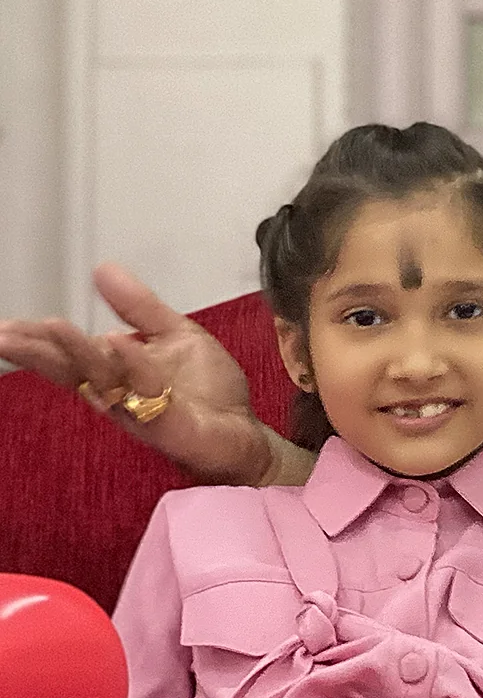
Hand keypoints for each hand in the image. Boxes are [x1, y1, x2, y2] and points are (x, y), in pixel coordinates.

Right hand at [0, 263, 273, 485]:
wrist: (243, 429)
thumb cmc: (206, 389)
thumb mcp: (174, 333)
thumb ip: (138, 306)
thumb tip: (102, 268)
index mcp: (116, 370)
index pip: (68, 354)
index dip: (36, 341)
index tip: (3, 327)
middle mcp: (119, 392)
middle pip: (74, 368)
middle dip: (38, 351)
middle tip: (3, 335)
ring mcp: (142, 410)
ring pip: (105, 380)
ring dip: (79, 352)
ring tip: (53, 326)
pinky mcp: (170, 426)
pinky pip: (147, 397)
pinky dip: (134, 368)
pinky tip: (117, 343)